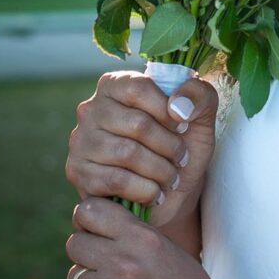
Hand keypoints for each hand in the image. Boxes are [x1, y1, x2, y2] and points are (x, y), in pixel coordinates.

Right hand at [66, 69, 218, 227]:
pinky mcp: (78, 172)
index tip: (183, 127)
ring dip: (161, 171)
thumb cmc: (181, 145)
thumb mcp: (199, 116)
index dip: (168, 111)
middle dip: (170, 146)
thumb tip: (178, 106)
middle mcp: (91, 108)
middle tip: (182, 159)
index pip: (140, 88)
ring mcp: (80, 140)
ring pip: (128, 153)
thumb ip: (199, 95)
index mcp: (116, 84)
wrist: (169, 193)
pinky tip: (156, 193)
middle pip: (137, 124)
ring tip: (172, 177)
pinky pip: (116, 181)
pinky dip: (145, 190)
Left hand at [66, 197, 241, 278]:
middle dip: (88, 250)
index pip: (89, 211)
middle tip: (107, 261)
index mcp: (142, 240)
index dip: (89, 218)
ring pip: (76, 277)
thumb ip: (130, 234)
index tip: (95, 226)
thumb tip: (87, 221)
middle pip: (75, 243)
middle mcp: (123, 265)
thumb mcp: (167, 250)